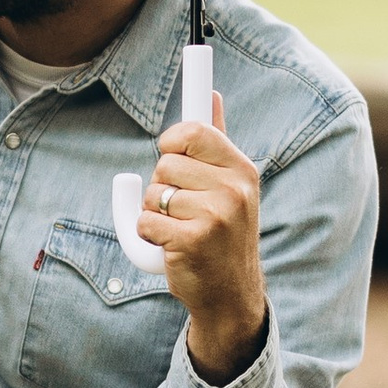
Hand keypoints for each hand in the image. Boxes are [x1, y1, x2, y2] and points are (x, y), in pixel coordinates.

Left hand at [137, 97, 268, 384]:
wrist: (230, 293)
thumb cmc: (223, 232)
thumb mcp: (230, 184)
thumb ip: (217, 141)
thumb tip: (211, 94)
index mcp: (242, 170)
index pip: (193, 131)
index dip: (173, 141)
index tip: (170, 150)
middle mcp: (233, 190)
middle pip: (165, 164)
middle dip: (162, 186)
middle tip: (182, 208)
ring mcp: (215, 216)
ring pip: (152, 194)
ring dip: (155, 213)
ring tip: (180, 229)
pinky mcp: (191, 242)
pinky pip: (145, 223)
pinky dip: (148, 236)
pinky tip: (172, 248)